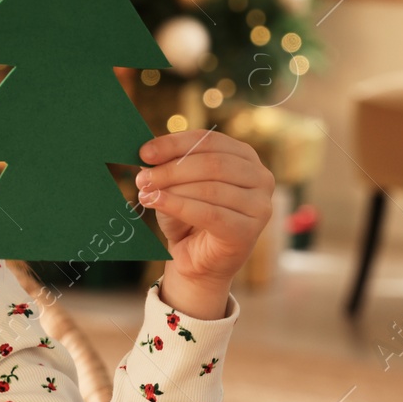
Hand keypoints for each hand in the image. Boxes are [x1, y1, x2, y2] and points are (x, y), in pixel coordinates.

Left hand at [135, 129, 273, 314]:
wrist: (198, 261)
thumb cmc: (189, 218)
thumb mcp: (177, 185)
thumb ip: (169, 165)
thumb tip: (148, 153)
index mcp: (245, 157)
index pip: (210, 140)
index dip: (175, 144)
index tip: (144, 152)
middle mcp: (260, 177)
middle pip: (212, 163)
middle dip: (172, 169)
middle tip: (142, 177)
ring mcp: (260, 206)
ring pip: (210, 189)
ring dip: (172, 189)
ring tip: (145, 193)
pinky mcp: (249, 232)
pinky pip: (209, 213)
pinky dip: (178, 206)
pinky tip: (156, 202)